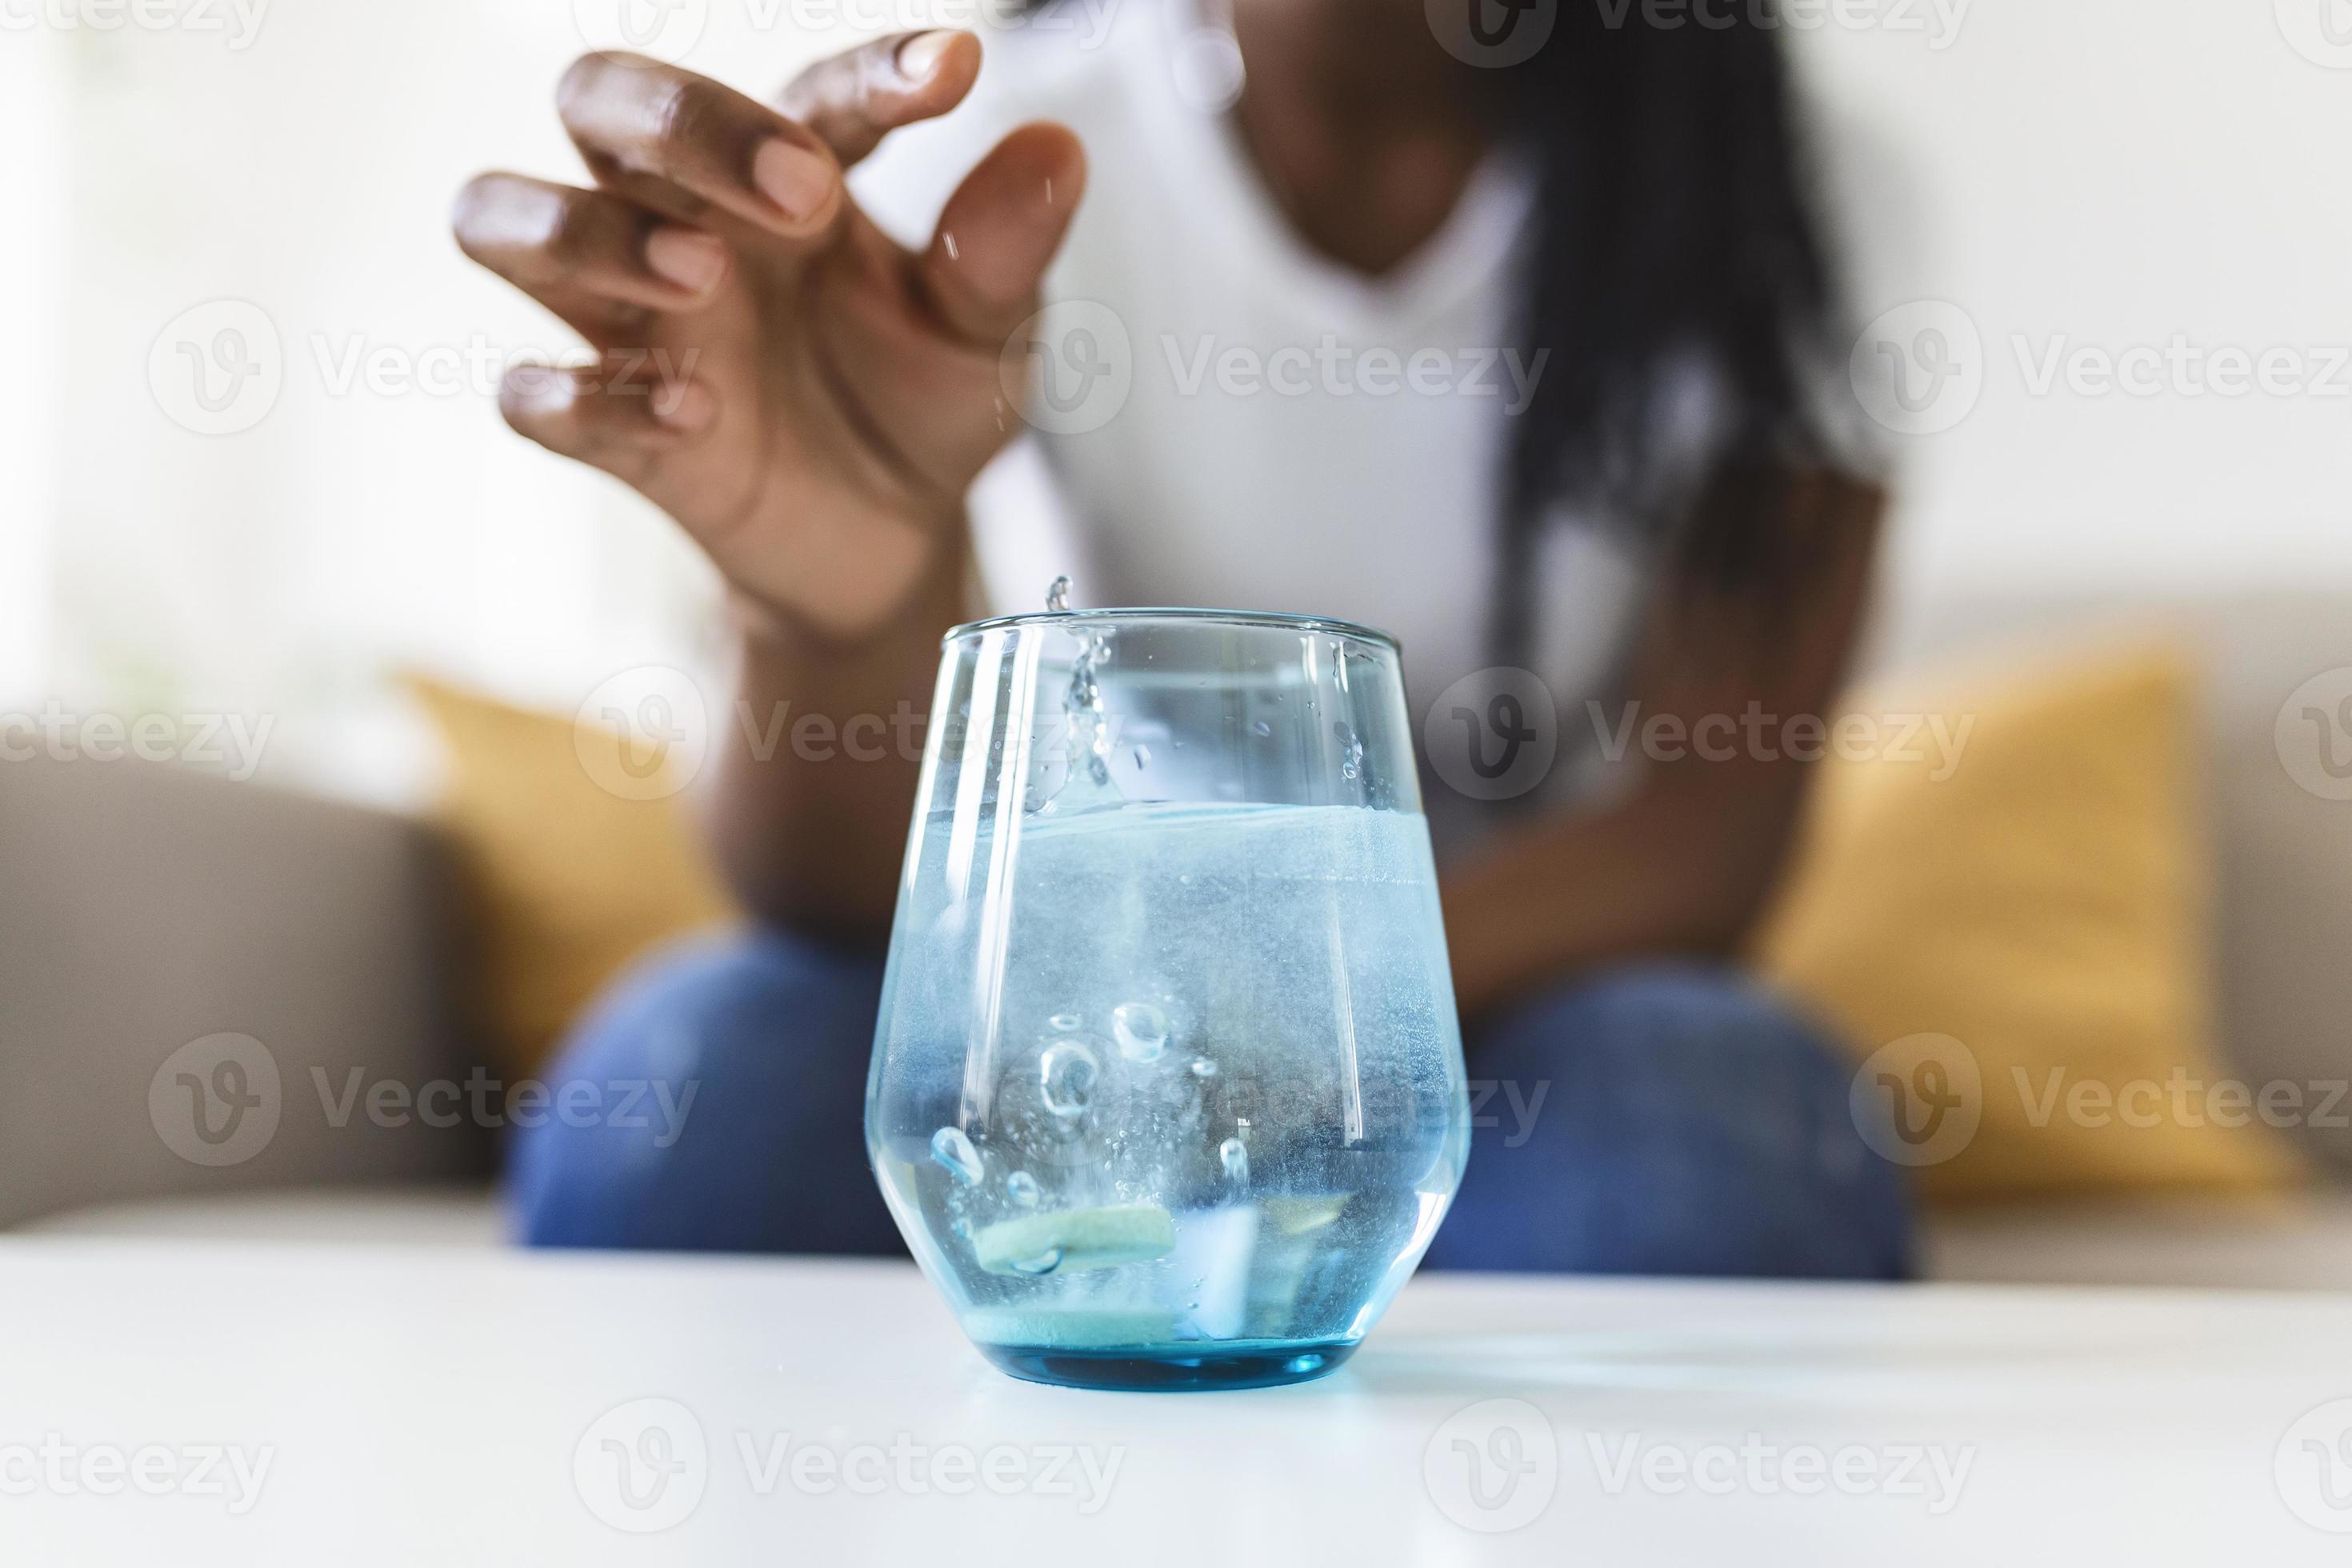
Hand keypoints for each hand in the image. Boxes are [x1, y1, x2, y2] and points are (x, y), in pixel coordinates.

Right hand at [452, 33, 1084, 640]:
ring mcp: (633, 320)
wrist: (892, 541)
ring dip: (590, 234)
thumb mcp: (985, 334)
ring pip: (503, 217)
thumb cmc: (921, 401)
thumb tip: (1056, 150)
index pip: (812, 89)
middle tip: (802, 193)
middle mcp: (686, 217)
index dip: (877, 72)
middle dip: (680, 120)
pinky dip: (591, 399)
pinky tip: (691, 413)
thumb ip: (1005, 250)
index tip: (953, 74)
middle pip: (598, 99)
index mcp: (790, 168)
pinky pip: (534, 395)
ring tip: (706, 279)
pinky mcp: (609, 428)